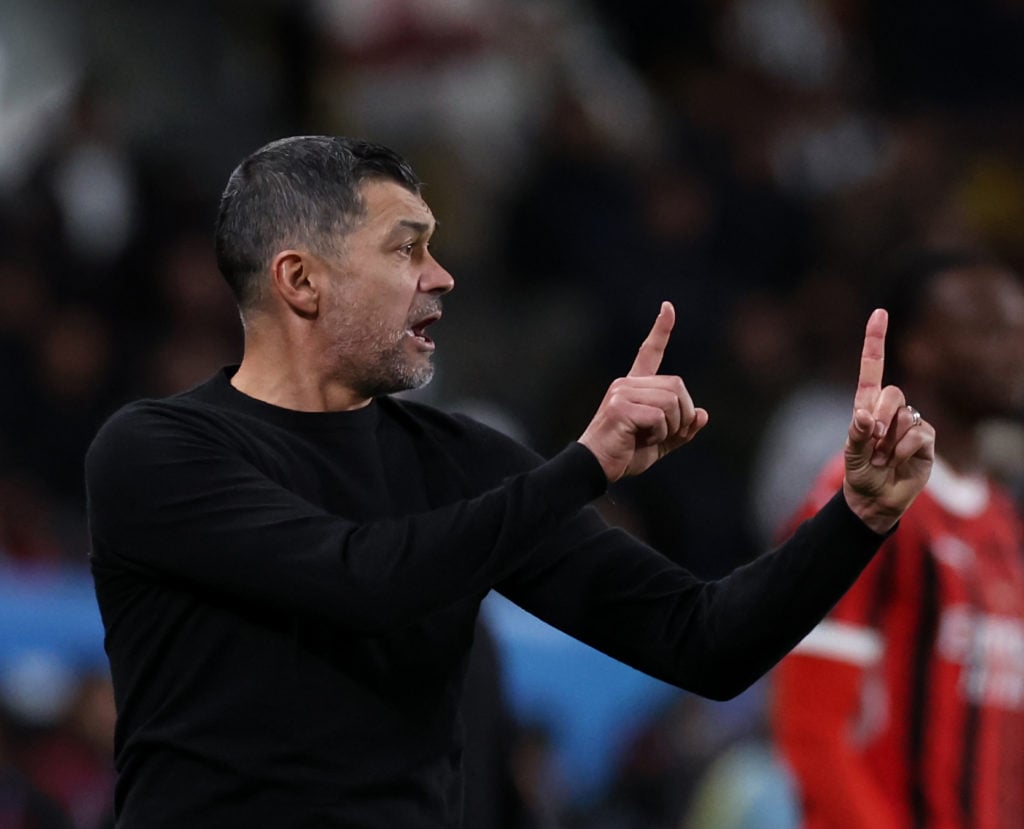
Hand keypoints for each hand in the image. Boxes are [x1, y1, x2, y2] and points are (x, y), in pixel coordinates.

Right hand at [578, 302, 709, 480]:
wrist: (597, 467)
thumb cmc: (625, 453)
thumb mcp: (661, 442)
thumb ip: (682, 429)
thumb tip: (703, 415)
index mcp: (635, 387)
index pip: (649, 352)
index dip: (661, 330)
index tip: (668, 307)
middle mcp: (626, 384)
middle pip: (677, 385)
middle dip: (683, 414)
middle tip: (667, 434)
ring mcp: (622, 393)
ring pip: (671, 401)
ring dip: (671, 426)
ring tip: (650, 438)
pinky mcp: (619, 407)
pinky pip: (659, 416)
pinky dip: (658, 434)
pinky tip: (640, 439)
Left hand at [842, 308, 934, 532]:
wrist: (876, 499)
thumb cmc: (859, 474)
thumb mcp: (851, 455)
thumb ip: (857, 434)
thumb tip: (865, 415)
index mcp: (867, 406)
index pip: (872, 368)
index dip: (875, 341)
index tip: (879, 312)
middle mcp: (890, 410)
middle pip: (892, 392)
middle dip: (881, 416)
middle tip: (873, 441)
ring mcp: (909, 423)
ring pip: (905, 414)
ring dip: (890, 440)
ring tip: (882, 458)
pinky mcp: (926, 439)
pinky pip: (918, 433)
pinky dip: (904, 449)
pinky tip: (896, 461)